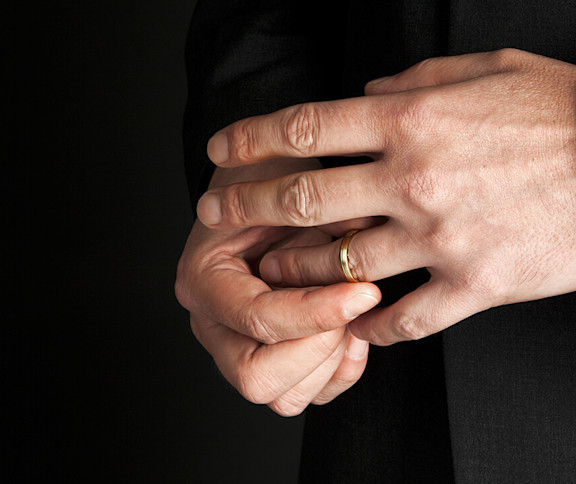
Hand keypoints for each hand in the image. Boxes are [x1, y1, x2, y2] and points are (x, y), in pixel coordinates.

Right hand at [175, 159, 381, 414]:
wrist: (265, 182)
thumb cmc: (274, 177)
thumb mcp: (296, 181)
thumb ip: (326, 214)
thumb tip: (371, 237)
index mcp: (204, 279)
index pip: (258, 319)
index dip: (317, 312)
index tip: (365, 292)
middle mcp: (212, 322)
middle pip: (257, 379)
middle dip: (318, 349)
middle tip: (355, 307)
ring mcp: (236, 345)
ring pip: (283, 397)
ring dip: (329, 363)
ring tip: (354, 314)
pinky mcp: (269, 357)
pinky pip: (305, 394)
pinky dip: (336, 370)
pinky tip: (352, 329)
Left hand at [196, 49, 575, 345]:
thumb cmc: (568, 108)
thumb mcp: (488, 67)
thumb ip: (416, 77)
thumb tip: (366, 86)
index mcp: (412, 117)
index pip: (305, 128)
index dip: (250, 139)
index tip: (221, 152)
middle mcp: (412, 177)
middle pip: (304, 198)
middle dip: (247, 208)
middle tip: (214, 218)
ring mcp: (440, 236)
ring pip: (340, 265)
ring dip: (297, 273)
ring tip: (275, 276)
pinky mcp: (475, 284)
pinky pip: (406, 320)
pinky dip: (372, 328)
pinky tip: (355, 330)